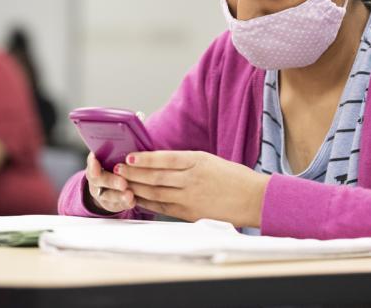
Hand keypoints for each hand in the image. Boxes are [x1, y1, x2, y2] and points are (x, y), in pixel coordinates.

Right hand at [84, 152, 135, 213]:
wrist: (108, 183)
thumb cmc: (115, 162)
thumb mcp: (113, 154)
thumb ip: (117, 148)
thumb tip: (132, 135)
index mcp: (96, 163)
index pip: (91, 162)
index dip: (93, 164)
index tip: (96, 163)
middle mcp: (96, 178)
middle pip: (100, 180)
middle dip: (111, 181)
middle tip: (123, 183)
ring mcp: (102, 192)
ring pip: (108, 196)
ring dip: (119, 196)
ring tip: (130, 195)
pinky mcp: (111, 204)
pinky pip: (117, 205)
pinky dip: (125, 203)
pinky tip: (133, 201)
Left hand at [116, 151, 269, 227]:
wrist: (253, 198)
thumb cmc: (233, 177)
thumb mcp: (209, 159)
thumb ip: (185, 161)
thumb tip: (160, 161)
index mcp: (197, 161)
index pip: (164, 159)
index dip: (143, 159)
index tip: (129, 157)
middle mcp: (191, 179)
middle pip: (155, 176)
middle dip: (133, 173)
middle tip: (117, 169)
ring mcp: (190, 198)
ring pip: (155, 192)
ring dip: (136, 187)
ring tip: (122, 183)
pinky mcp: (190, 213)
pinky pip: (163, 207)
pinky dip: (147, 203)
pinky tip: (136, 198)